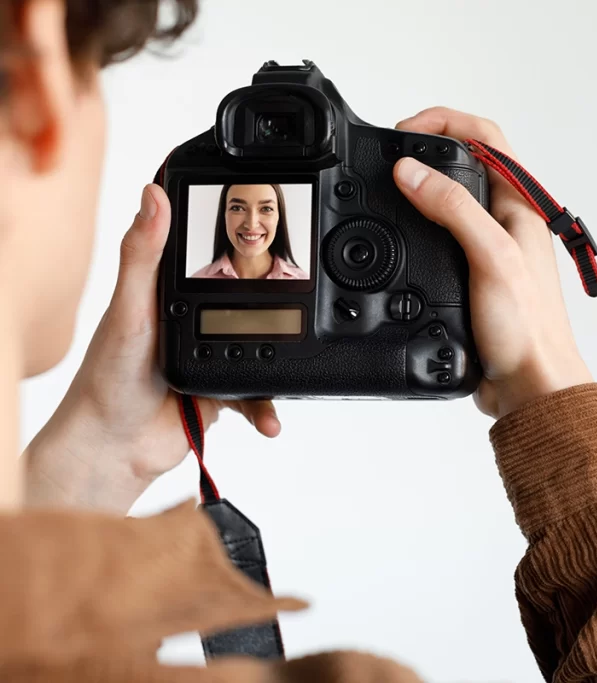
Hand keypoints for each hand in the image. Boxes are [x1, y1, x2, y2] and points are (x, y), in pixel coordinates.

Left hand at [23, 185, 279, 512]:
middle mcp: (194, 321)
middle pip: (247, 300)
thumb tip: (152, 196)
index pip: (205, 255)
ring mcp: (213, 356)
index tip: (264, 215)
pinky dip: (268, 407)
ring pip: (261, 348)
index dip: (230, 235)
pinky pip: (259, 394)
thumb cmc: (107, 379)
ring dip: (278, 361)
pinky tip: (269, 417)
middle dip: (276, 301)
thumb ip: (143, 256)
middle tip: (304, 291)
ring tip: (289, 365)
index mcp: (170, 294)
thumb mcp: (130, 310)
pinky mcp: (224, 391)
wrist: (115, 448)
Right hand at [394, 107, 591, 417]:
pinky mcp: (472, 272)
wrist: (529, 386)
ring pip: (450, 198)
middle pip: (464, 161)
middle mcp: (507, 220)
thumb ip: (454, 209)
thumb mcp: (490, 257)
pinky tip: (398, 233)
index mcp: (521, 205)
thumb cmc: (528, 329)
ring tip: (388, 185)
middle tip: (390, 153)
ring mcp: (489, 245)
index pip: (485, 136)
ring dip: (419, 186)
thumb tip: (412, 171)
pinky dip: (416, 225)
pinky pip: (440, 235)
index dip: (444, 122)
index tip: (404, 132)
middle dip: (425, 148)